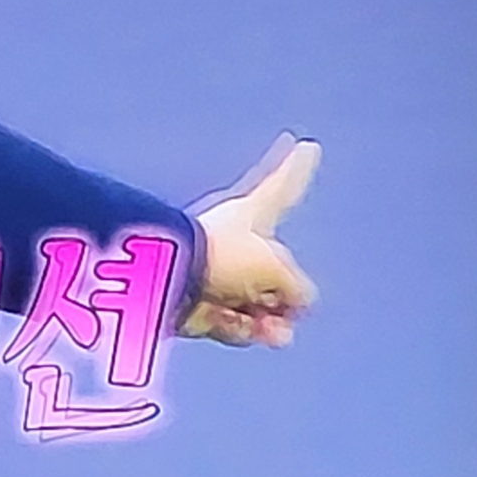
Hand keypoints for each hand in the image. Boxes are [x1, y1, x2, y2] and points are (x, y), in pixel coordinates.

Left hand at [180, 132, 318, 347]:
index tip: (306, 145)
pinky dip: (242, 331)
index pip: (281, 187)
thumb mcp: (279, 267)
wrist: (170, 279)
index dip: (295, 168)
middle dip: (284, 298)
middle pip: (279, 274)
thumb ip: (297, 289)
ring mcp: (222, 276)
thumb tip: (283, 319)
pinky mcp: (206, 307)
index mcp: (251, 215)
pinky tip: (234, 324)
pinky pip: (240, 327)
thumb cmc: (223, 256)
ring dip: (270, 322)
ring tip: (264, 324)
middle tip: (275, 303)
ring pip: (265, 308)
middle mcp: (238, 244)